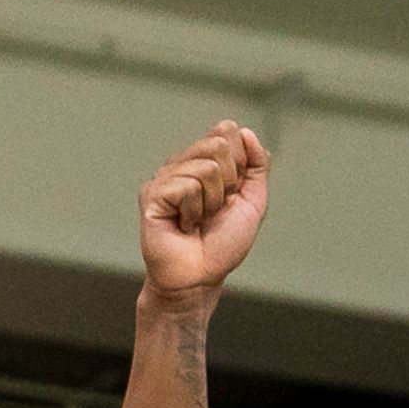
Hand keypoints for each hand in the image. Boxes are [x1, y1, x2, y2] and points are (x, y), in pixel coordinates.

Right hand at [138, 121, 268, 303]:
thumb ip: (257, 165)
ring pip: (205, 167)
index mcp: (205, 161)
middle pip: (218, 143)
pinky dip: (193, 212)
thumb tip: (246, 131)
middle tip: (215, 209)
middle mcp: (183, 164)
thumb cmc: (222, 244)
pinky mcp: (151, 194)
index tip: (232, 193)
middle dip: (228, 182)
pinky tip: (182, 226)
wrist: (200, 276)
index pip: (227, 131)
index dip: (239, 162)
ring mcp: (165, 178)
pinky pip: (186, 187)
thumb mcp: (253, 201)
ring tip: (198, 220)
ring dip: (211, 202)